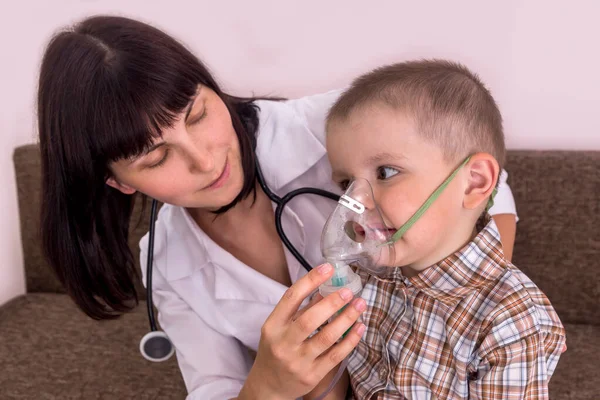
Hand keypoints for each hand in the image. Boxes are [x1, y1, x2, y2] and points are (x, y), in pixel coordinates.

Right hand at [238, 263, 365, 399]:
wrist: (268, 387)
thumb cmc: (275, 350)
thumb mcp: (279, 328)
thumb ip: (300, 309)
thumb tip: (325, 289)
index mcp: (273, 326)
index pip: (291, 298)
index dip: (310, 280)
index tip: (328, 267)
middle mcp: (283, 343)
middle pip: (310, 320)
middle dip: (332, 303)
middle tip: (348, 291)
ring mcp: (298, 361)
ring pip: (326, 337)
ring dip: (346, 319)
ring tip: (360, 305)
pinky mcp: (312, 375)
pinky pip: (335, 355)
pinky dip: (350, 340)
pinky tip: (360, 327)